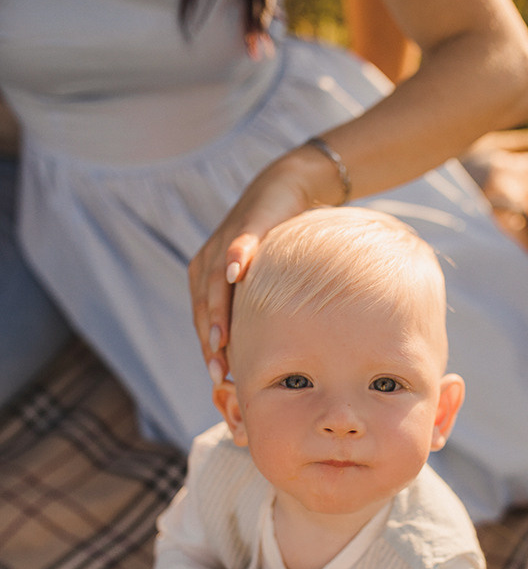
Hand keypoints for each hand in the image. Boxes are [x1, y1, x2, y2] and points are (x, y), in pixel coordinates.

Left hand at [188, 144, 346, 383]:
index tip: (218, 378)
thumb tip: (264, 353)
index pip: (203, 319)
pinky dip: (237, 256)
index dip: (208, 349)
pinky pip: (240, 242)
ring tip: (221, 339)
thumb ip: (253, 308)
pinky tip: (237, 271)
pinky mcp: (248, 223)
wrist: (285, 190)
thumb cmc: (273, 245)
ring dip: (218, 310)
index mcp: (205, 277)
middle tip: (218, 371)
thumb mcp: (260, 280)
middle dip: (210, 340)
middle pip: (205, 306)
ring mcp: (226, 241)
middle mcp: (209, 261)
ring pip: (217, 281)